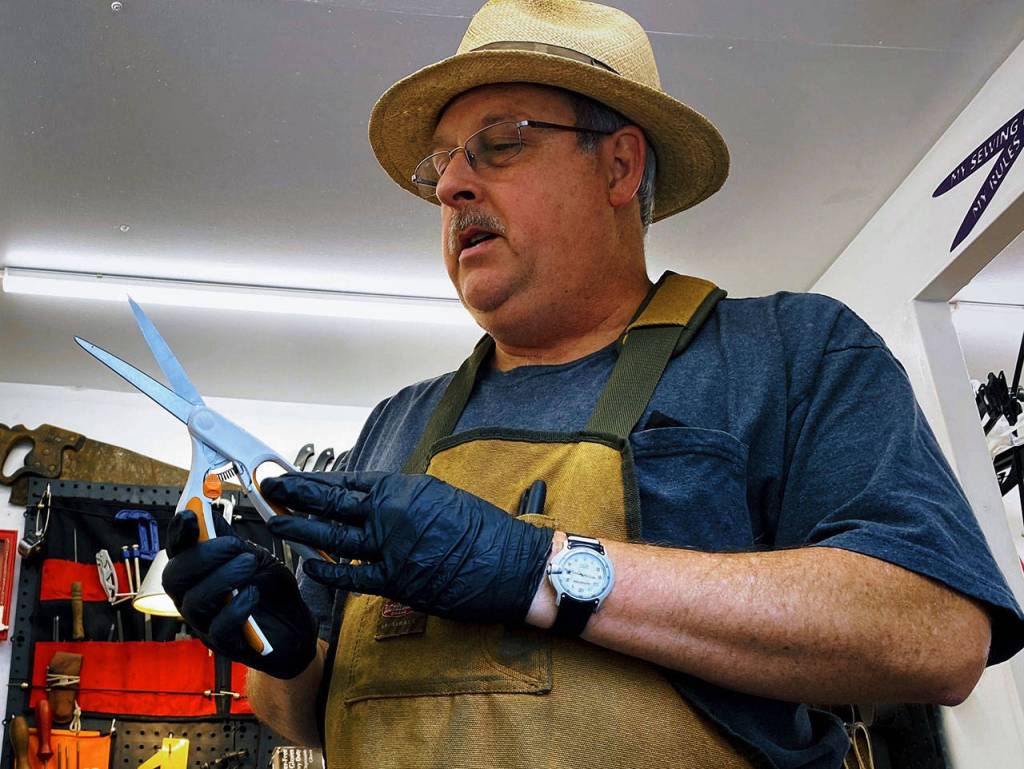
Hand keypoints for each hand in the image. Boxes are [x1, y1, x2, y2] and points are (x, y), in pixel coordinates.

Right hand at [162, 509, 316, 678]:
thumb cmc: (270, 591)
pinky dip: (236, 608)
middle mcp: (193, 598)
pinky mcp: (225, 644)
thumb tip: (207, 509)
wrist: (296, 626)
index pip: (175, 553)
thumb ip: (230, 540)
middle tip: (235, 545)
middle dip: (202, 556)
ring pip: (194, 601)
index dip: (177, 533)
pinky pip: (218, 629)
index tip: (191, 514)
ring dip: (223, 577)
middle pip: (174, 577)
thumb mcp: (254, 557)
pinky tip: (253, 594)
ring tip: (250, 564)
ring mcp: (206, 624)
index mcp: (197, 574)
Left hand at [262, 471, 553, 623]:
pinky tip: (308, 565)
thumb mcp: (440, 498)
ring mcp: (391, 547)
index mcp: (403, 489)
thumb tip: (375, 504)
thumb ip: (404, 500)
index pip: (349, 482)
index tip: (294, 477)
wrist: (510, 563)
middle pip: (333, 502)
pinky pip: (353, 576)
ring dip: (301, 528)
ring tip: (277, 522)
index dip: (317, 481)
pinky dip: (328, 571)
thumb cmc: (481, 530)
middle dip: (298, 494)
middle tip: (271, 488)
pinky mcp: (396, 580)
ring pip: (334, 536)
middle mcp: (392, 512)